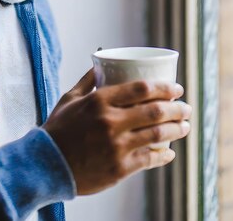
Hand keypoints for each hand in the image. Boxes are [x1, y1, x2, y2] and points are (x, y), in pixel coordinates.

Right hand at [42, 68, 190, 195]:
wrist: (46, 164)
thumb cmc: (57, 129)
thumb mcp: (69, 99)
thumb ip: (87, 81)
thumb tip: (99, 64)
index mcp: (99, 101)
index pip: (141, 89)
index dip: (164, 87)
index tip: (177, 88)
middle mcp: (110, 121)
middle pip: (155, 111)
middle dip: (177, 108)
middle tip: (186, 107)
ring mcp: (116, 146)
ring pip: (157, 135)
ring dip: (177, 129)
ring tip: (185, 126)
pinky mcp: (119, 168)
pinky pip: (149, 159)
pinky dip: (164, 155)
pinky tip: (170, 153)